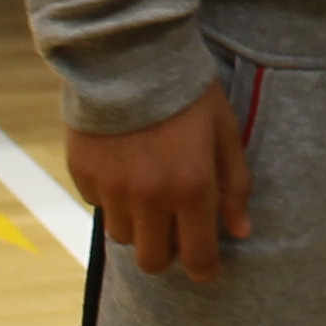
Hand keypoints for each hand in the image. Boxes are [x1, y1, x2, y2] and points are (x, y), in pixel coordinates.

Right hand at [63, 80, 247, 280]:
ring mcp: (112, 188)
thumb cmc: (188, 92)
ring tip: (149, 194)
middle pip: (152, 261)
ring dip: (139, 226)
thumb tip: (241, 231)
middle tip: (176, 230)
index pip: (197, 257)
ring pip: (123, 237)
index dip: (204, 270)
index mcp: (192, 188)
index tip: (206, 267)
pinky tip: (124, 168)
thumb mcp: (224, 133)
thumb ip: (234, 185)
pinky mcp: (84, 174)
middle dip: (168, 253)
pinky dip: (112, 198)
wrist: (130, 55)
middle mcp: (150, 197)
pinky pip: (98, 205)